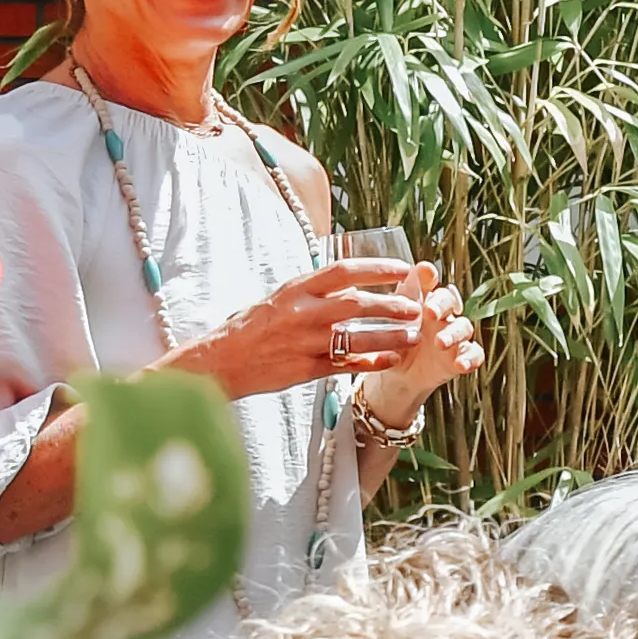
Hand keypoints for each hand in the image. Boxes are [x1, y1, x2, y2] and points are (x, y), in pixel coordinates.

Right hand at [168, 260, 428, 402]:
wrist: (222, 361)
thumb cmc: (251, 327)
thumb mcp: (279, 299)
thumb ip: (312, 292)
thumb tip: (347, 282)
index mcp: (295, 289)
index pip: (344, 271)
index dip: (377, 269)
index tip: (403, 270)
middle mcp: (301, 313)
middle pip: (357, 304)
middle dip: (391, 306)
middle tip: (416, 308)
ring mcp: (304, 342)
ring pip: (357, 338)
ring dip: (389, 337)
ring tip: (413, 336)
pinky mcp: (305, 369)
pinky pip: (347, 365)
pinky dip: (372, 363)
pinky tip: (391, 360)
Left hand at [363, 278, 482, 426]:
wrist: (399, 376)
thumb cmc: (395, 345)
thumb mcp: (387, 328)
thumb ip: (394, 306)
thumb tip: (392, 287)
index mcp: (421, 302)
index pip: (429, 283)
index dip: (429, 276)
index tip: (426, 272)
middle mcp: (441, 315)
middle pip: (450, 300)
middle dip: (442, 304)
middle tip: (430, 312)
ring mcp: (454, 336)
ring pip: (464, 327)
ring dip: (454, 333)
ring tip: (440, 343)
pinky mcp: (461, 356)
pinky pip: (475, 354)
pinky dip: (471, 358)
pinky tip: (461, 364)